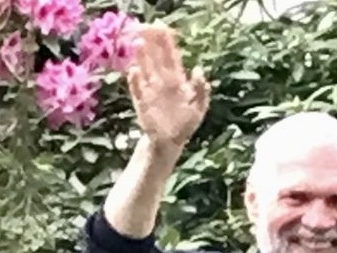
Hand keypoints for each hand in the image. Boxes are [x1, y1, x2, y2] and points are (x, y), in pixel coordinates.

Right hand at [127, 23, 210, 148]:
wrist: (171, 142)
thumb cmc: (186, 125)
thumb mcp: (199, 109)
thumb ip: (202, 91)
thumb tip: (198, 70)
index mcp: (178, 81)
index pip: (172, 57)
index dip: (167, 43)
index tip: (162, 28)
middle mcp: (163, 82)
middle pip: (156, 58)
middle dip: (152, 43)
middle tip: (146, 27)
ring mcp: (151, 90)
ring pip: (145, 68)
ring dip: (142, 56)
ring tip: (139, 43)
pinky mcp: (141, 102)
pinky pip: (137, 88)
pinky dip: (135, 80)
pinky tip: (134, 71)